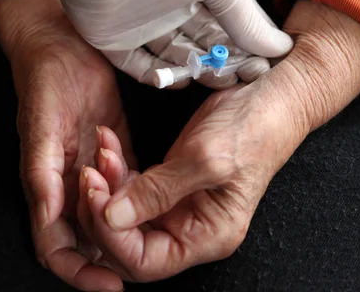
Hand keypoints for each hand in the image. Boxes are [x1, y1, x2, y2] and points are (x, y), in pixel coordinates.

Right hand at [0, 0, 134, 291]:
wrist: (60, 42)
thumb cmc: (46, 79)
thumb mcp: (43, 124)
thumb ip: (42, 173)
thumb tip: (47, 219)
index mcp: (45, 184)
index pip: (56, 247)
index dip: (79, 271)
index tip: (111, 286)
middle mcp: (64, 183)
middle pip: (85, 238)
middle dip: (110, 253)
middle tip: (141, 262)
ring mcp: (87, 168)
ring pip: (107, 215)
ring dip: (126, 223)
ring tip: (154, 225)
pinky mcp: (109, 149)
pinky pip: (125, 185)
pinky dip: (136, 194)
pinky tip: (154, 194)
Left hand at [58, 0, 292, 85]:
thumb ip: (245, 17)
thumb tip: (278, 46)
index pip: (227, 22)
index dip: (245, 44)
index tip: (261, 65)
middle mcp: (171, 3)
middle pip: (201, 42)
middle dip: (222, 62)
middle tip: (240, 78)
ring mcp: (142, 22)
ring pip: (174, 56)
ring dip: (195, 70)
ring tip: (215, 81)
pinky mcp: (114, 38)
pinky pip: (138, 65)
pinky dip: (159, 76)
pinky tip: (180, 81)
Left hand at [75, 0, 359, 281]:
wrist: (269, 97)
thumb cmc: (253, 129)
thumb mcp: (206, 159)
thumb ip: (158, 192)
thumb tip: (112, 217)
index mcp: (206, 236)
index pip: (145, 262)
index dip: (114, 236)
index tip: (99, 197)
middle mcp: (189, 229)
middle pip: (127, 244)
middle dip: (101, 212)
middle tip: (90, 174)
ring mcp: (177, 207)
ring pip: (122, 216)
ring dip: (104, 187)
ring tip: (101, 153)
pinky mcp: (168, 183)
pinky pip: (129, 189)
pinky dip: (114, 171)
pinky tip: (108, 146)